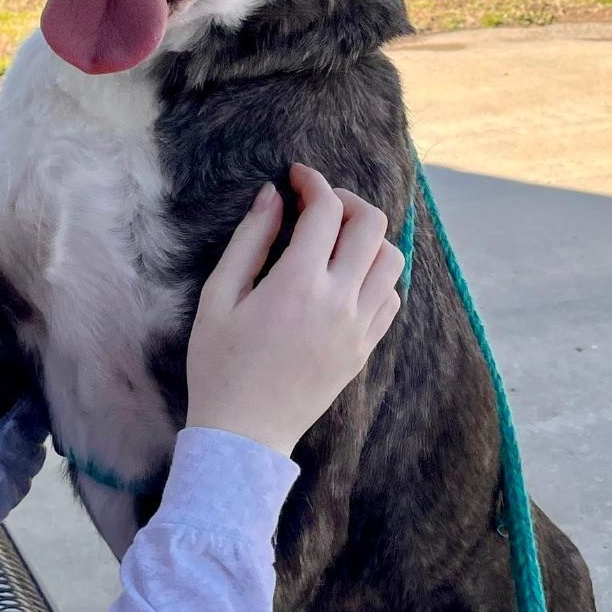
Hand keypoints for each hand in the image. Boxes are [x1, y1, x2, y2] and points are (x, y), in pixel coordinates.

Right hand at [185, 164, 403, 457]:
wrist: (244, 435)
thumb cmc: (219, 365)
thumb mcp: (219, 297)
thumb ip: (249, 240)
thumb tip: (273, 196)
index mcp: (298, 284)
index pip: (326, 211)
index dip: (313, 182)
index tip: (296, 176)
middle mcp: (339, 301)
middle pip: (372, 225)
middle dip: (346, 200)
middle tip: (317, 203)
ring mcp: (358, 328)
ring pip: (392, 259)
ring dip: (367, 238)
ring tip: (334, 239)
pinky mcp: (365, 349)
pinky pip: (391, 297)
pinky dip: (375, 275)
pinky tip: (344, 278)